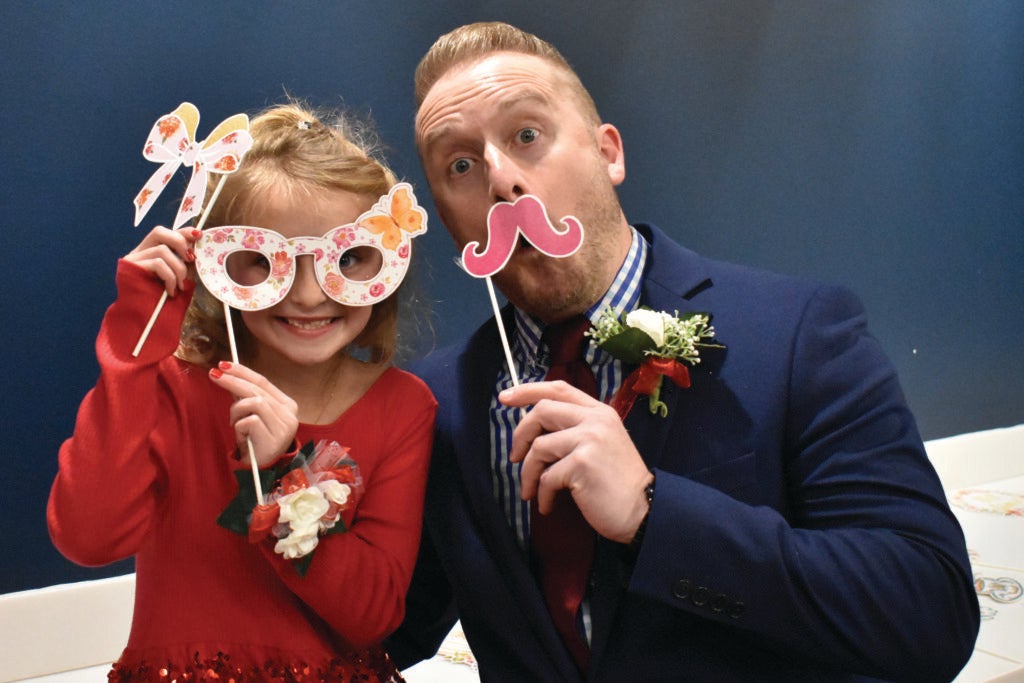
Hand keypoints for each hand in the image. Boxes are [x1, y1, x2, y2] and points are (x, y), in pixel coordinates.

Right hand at [124, 226, 201, 295]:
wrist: (144, 321)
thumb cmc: (162, 301)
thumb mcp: (178, 277)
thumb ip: (184, 262)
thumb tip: (197, 246)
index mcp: (149, 252)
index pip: (165, 233)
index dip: (182, 232)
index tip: (199, 235)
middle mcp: (138, 252)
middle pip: (159, 232)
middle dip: (180, 242)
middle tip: (191, 259)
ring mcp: (132, 259)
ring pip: (162, 250)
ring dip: (178, 269)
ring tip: (180, 286)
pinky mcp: (130, 268)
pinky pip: (157, 264)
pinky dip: (170, 277)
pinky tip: (171, 291)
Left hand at [208, 361, 298, 467]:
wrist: (261, 471)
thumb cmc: (255, 442)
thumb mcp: (254, 416)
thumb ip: (248, 397)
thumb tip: (228, 375)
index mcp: (287, 404)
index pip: (263, 381)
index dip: (243, 372)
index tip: (224, 365)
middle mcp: (289, 413)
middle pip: (257, 389)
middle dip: (233, 380)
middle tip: (214, 375)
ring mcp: (284, 425)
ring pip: (253, 402)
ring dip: (236, 411)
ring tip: (234, 424)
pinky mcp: (274, 437)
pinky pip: (249, 420)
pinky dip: (239, 426)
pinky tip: (242, 436)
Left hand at [500, 380, 654, 543]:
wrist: (643, 510)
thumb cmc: (616, 482)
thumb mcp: (600, 445)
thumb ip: (574, 430)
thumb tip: (533, 430)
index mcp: (599, 412)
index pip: (558, 388)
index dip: (528, 391)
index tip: (505, 398)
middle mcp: (595, 420)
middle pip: (542, 411)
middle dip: (520, 435)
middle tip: (515, 458)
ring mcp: (589, 439)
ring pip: (539, 447)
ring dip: (528, 473)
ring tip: (530, 492)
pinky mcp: (582, 463)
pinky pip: (546, 476)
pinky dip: (542, 494)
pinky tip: (547, 505)